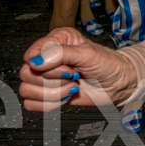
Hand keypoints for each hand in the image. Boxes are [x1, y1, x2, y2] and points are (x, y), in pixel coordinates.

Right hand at [19, 28, 137, 110]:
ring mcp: (45, 77)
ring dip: (53, 93)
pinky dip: (50, 104)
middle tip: (74, 76)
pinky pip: (31, 104)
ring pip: (27, 90)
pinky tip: (65, 97)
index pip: (31, 54)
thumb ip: (61, 54)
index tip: (68, 67)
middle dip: (53, 80)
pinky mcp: (46, 94)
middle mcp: (46, 57)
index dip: (46, 65)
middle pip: (26, 74)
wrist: (118, 84)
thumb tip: (34, 61)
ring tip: (72, 86)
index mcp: (55, 40)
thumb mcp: (87, 54)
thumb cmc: (107, 64)